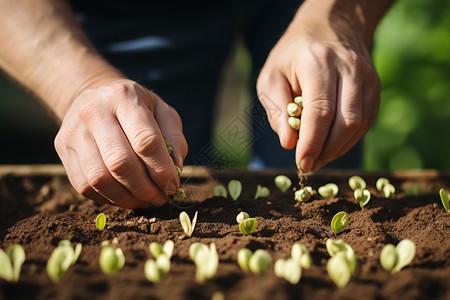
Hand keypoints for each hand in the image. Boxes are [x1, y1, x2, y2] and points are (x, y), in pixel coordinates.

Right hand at [54, 80, 187, 208]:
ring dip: (127, 198)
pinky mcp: (63, 150)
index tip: (172, 185)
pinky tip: (126, 197)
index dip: (162, 170)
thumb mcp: (162, 111)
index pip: (145, 140)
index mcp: (124, 97)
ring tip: (145, 200)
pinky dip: (109, 198)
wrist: (94, 95)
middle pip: (120, 162)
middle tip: (160, 197)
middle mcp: (94, 112)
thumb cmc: (136, 107)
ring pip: (100, 179)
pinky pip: (85, 186)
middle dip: (145, 188)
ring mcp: (74, 132)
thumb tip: (175, 172)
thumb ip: (174, 139)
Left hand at [257, 0, 384, 171]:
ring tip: (317, 158)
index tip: (302, 164)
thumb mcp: (272, 77)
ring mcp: (366, 77)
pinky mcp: (375, 86)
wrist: (329, 27)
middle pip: (345, 122)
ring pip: (359, 125)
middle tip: (308, 165)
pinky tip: (331, 146)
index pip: (320, 111)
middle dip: (326, 151)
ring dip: (338, 149)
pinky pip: (366, 122)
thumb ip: (278, 110)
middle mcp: (348, 68)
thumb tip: (289, 143)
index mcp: (318, 62)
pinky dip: (348, 139)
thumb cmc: (293, 56)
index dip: (312, 143)